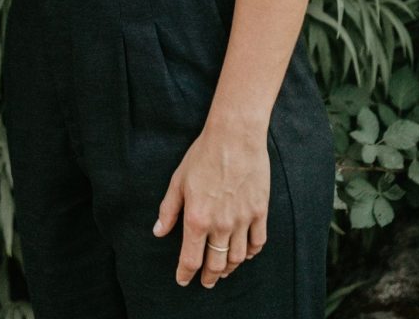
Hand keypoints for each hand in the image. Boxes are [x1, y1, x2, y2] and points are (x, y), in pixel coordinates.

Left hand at [152, 126, 268, 288]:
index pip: (190, 259)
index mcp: (197, 218)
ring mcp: (242, 220)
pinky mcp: (259, 212)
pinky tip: (244, 253)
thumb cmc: (203, 155)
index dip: (185, 274)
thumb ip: (169, 209)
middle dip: (209, 277)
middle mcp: (220, 225)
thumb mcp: (178, 180)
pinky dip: (250, 253)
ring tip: (223, 269)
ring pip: (237, 258)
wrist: (234, 137)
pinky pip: (257, 243)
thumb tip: (158, 232)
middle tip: (206, 281)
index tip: (183, 280)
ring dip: (228, 268)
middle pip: (216, 264)